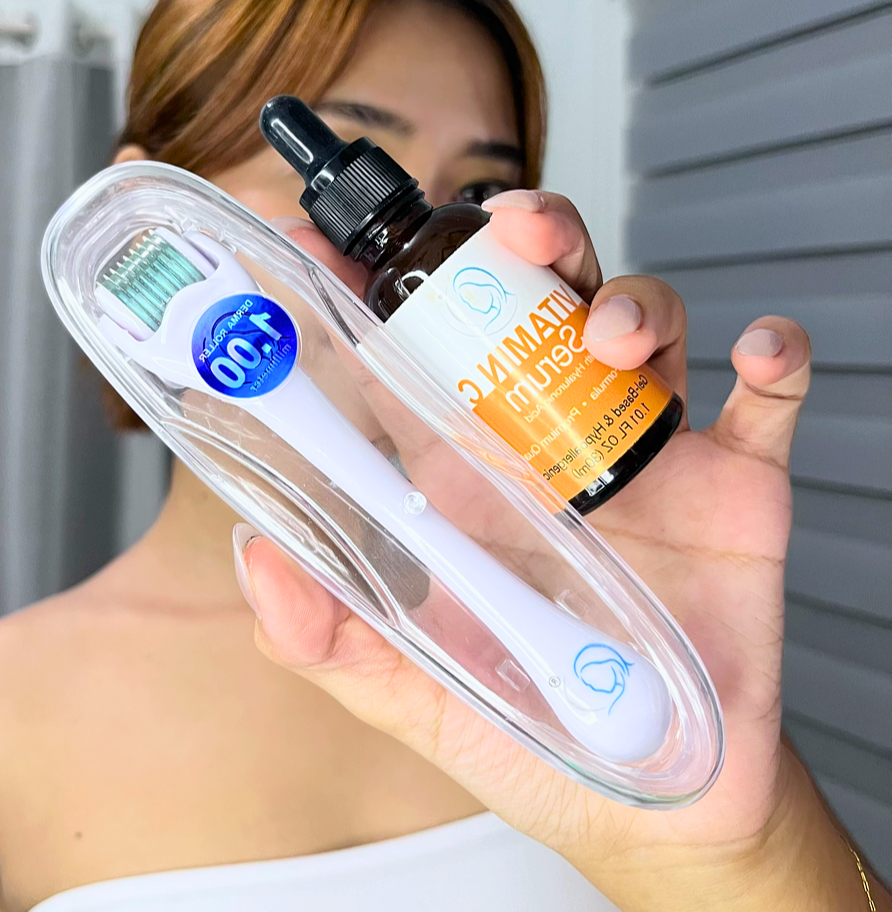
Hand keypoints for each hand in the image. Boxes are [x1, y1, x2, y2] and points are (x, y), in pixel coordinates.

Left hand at [236, 192, 883, 910]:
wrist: (657, 799)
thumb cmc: (530, 734)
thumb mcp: (412, 690)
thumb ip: (330, 638)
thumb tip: (259, 560)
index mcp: (461, 473)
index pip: (407, 355)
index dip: (365, 289)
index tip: (324, 242)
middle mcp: (545, 442)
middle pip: (533, 302)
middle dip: (525, 240)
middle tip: (513, 231)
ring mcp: (639, 455)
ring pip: (638, 328)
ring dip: (629, 301)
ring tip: (611, 340)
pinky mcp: (731, 485)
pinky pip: (761, 405)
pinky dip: (771, 362)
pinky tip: (758, 355)